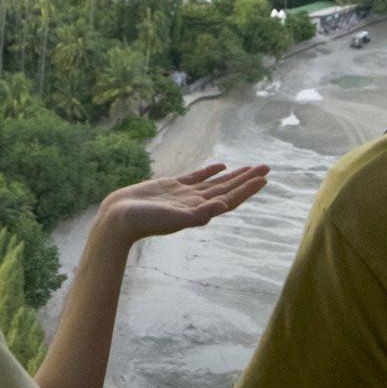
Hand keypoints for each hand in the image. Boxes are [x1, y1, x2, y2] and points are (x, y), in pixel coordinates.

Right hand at [96, 162, 269, 243]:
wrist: (119, 218)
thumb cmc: (145, 222)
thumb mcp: (173, 219)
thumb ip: (198, 214)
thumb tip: (223, 206)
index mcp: (200, 211)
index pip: (230, 198)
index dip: (248, 189)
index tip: (264, 178)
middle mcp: (196, 203)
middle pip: (228, 189)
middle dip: (247, 179)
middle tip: (267, 167)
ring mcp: (185, 195)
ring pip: (216, 183)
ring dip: (234, 175)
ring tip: (251, 167)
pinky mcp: (173, 186)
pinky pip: (197, 177)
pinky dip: (210, 171)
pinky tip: (221, 165)